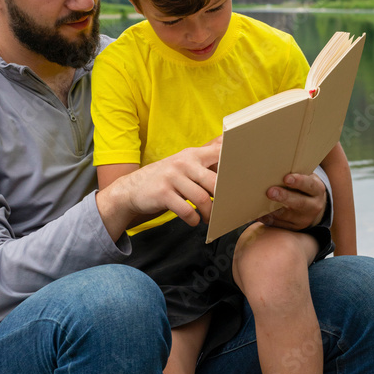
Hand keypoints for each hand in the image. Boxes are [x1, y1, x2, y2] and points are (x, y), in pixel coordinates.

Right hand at [97, 138, 221, 240]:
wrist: (132, 188)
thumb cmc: (166, 179)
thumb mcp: (183, 165)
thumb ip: (205, 163)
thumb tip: (232, 162)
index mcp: (192, 155)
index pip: (218, 153)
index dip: (233, 164)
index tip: (242, 178)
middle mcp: (182, 163)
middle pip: (214, 182)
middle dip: (222, 200)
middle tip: (224, 209)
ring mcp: (172, 177)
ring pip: (201, 199)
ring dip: (208, 213)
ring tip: (207, 218)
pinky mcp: (163, 194)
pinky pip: (186, 210)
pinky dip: (193, 220)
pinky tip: (193, 221)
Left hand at [260, 172, 327, 230]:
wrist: (311, 205)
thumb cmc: (303, 185)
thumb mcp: (306, 177)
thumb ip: (296, 172)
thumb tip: (276, 165)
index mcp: (317, 190)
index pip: (309, 185)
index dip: (298, 181)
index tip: (286, 178)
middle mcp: (313, 206)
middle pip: (299, 203)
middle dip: (284, 197)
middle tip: (270, 191)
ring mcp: (304, 219)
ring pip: (287, 216)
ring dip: (272, 210)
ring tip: (259, 204)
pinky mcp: (293, 228)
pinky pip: (279, 224)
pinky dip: (268, 219)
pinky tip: (257, 214)